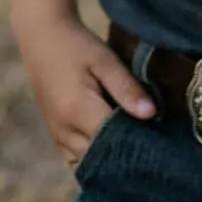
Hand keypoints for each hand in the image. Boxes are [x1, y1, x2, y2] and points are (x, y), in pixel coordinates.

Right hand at [12, 13, 156, 168]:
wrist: (41, 37)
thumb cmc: (77, 45)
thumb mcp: (105, 60)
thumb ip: (127, 88)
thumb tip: (151, 114)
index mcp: (78, 111)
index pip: (112, 144)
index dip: (136, 148)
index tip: (159, 149)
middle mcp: (64, 130)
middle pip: (99, 160)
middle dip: (123, 160)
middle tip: (152, 156)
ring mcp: (56, 135)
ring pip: (84, 164)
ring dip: (107, 163)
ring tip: (133, 156)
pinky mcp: (54, 133)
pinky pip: (73, 159)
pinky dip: (92, 160)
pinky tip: (111, 152)